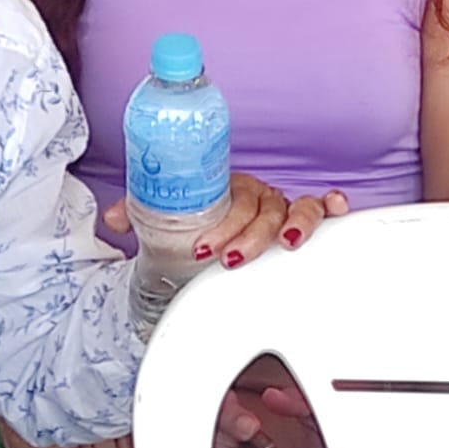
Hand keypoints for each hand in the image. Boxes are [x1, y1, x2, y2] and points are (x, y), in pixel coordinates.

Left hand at [98, 175, 348, 264]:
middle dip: (249, 235)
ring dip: (293, 224)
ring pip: (297, 208)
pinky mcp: (302, 220)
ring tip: (286, 243)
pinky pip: (323, 206)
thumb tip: (111, 219)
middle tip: (228, 258)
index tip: (204, 247)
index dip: (223, 224)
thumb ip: (141, 215)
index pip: (233, 200)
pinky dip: (332, 205)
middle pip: (265, 209)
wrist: (218, 225)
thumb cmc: (202, 216)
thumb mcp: (168, 216)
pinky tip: (337, 209)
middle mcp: (260, 195)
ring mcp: (282, 206)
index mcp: (231, 189)